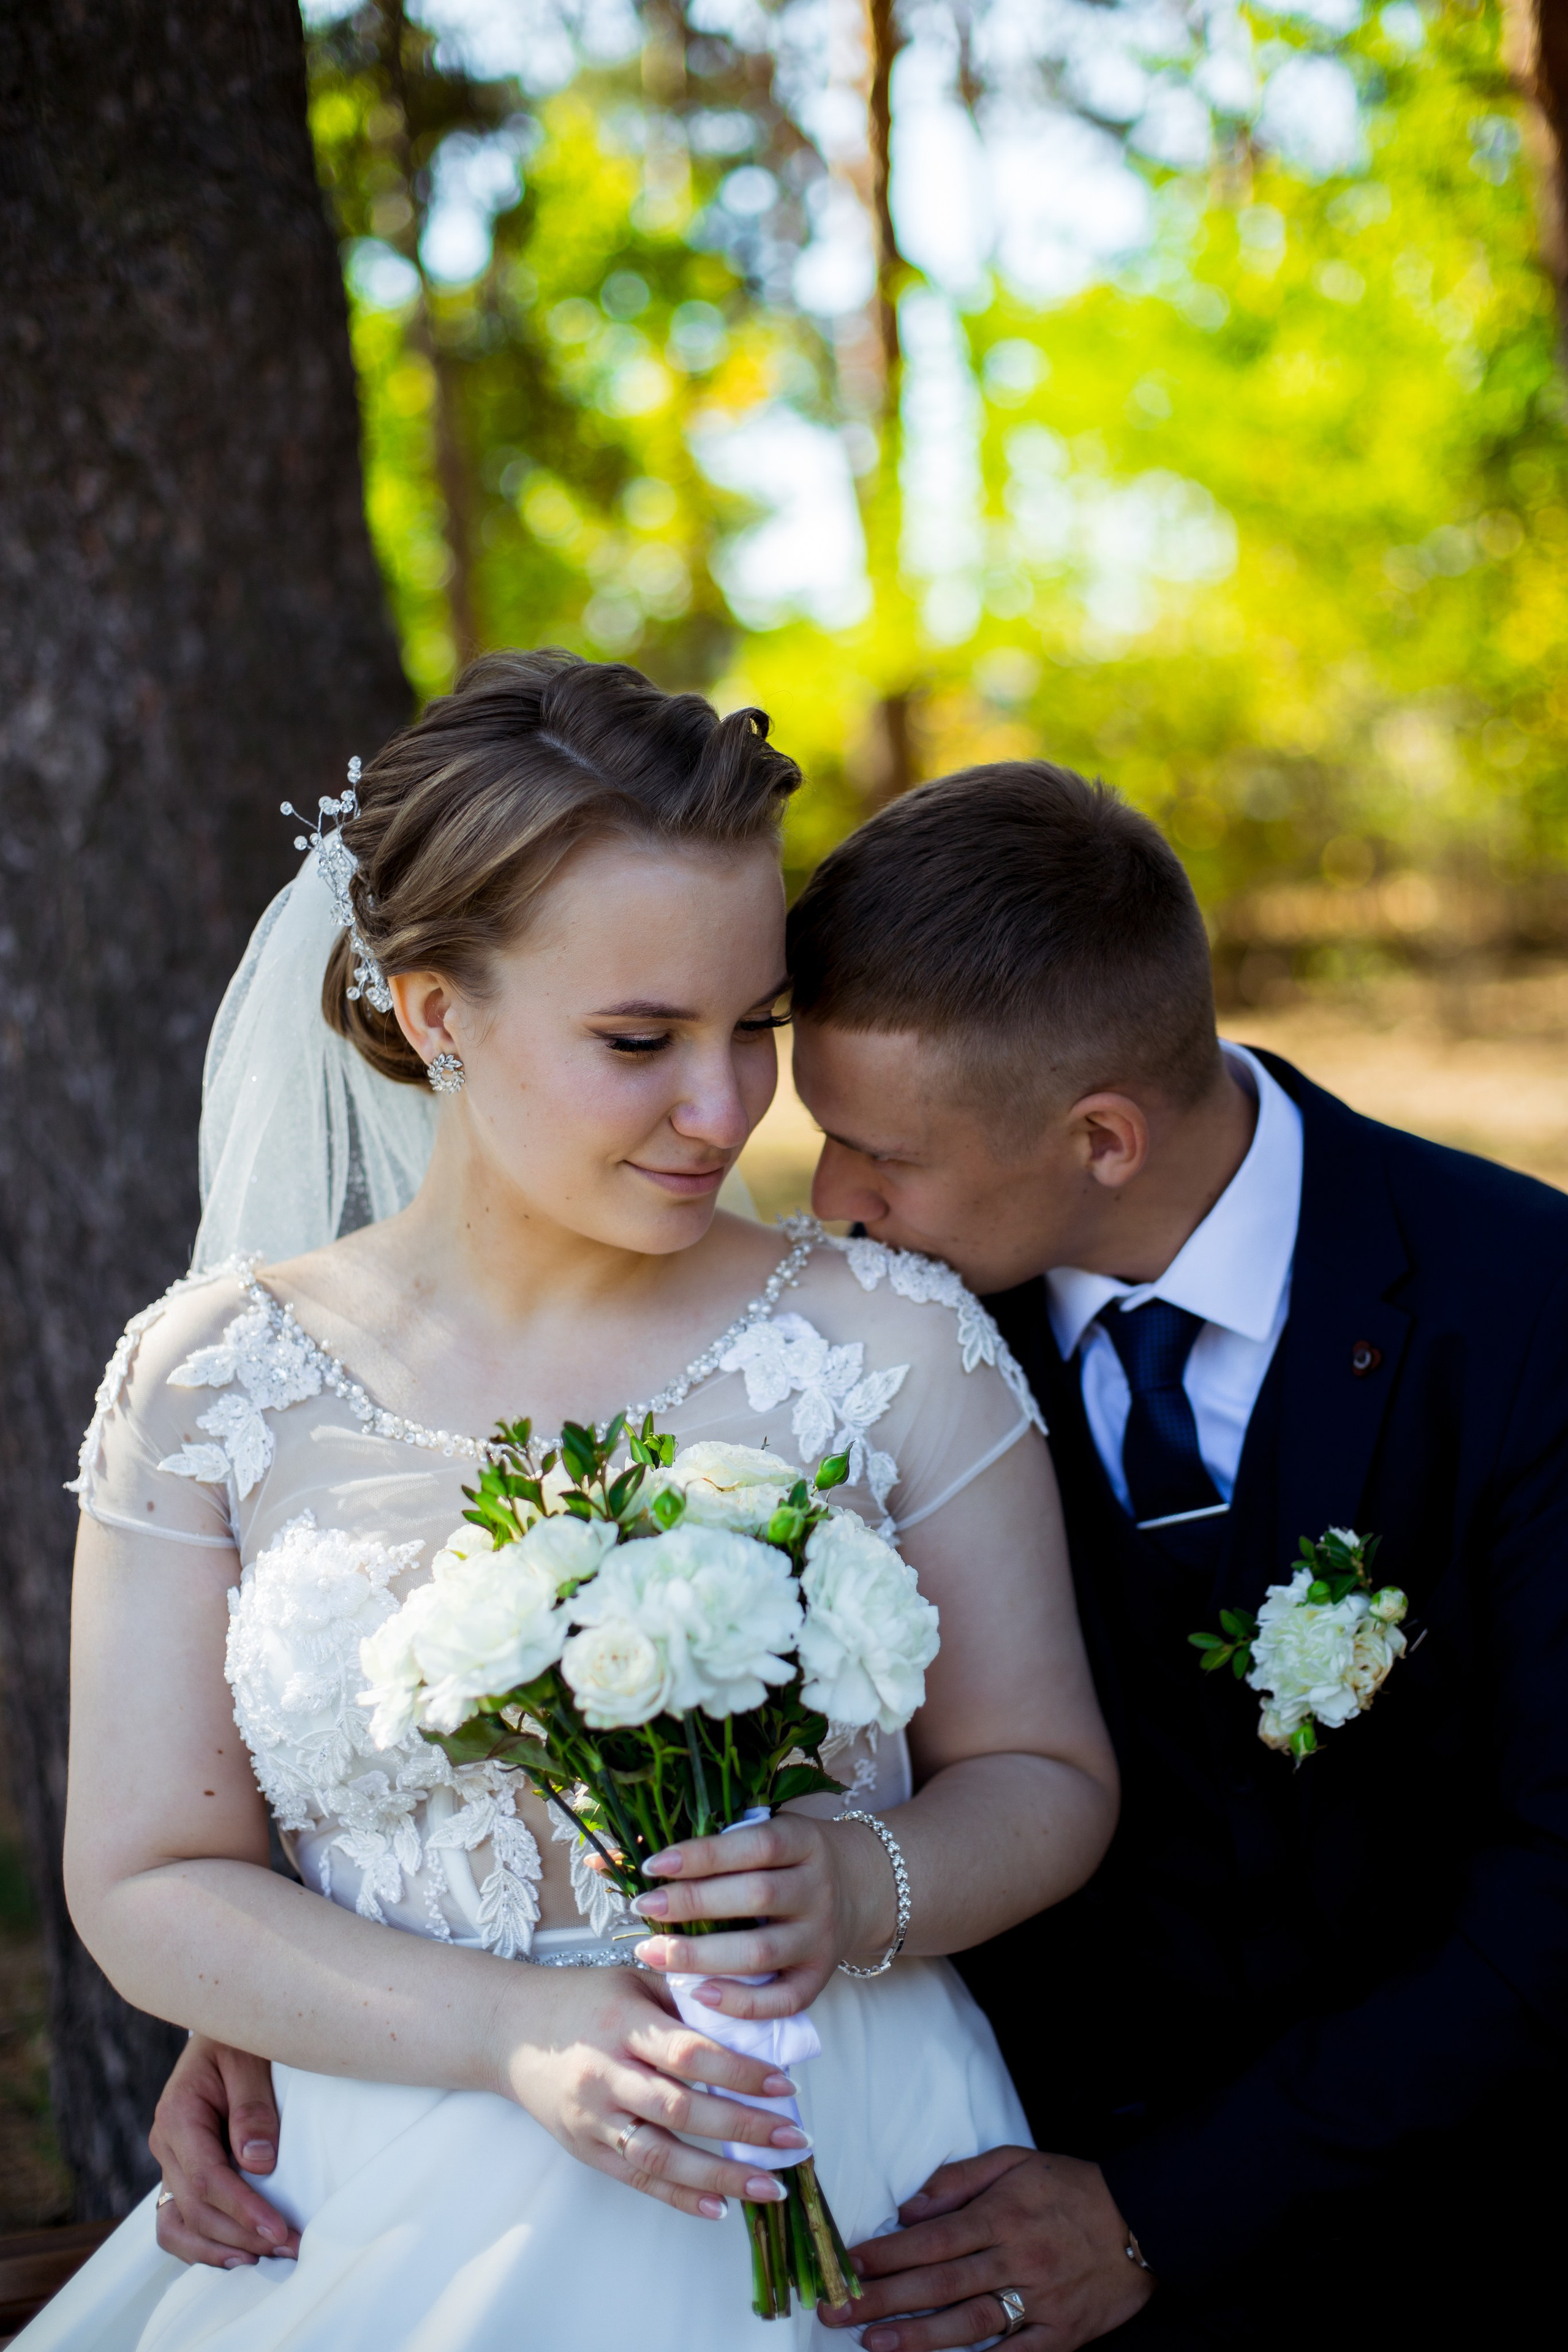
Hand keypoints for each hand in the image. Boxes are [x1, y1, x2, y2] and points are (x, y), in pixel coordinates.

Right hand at [148, 2036, 299, 2267]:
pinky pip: (179, 2221)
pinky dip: (203, 2244)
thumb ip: (252, 2107)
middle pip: (196, 2209)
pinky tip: (237, 2254)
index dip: (242, 2210)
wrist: (223, 2030)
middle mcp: (166, 2143)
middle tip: (289, 2249)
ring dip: (220, 2250)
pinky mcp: (181, 2171)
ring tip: (264, 2260)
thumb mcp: (249, 2058)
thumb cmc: (239, 2038)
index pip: (207, 2179)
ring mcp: (170, 2161)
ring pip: (178, 2226)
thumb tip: (259, 2163)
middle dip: (242, 2236)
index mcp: (178, 2114)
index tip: (278, 2230)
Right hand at [499, 1961, 811, 2218]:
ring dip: (720, 2175)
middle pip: (681, 2109)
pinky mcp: (585, 2149)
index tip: (787, 2085)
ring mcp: (592, 2118)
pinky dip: (680, 2196)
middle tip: (795, 2139)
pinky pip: (637, 2179)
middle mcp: (605, 2074)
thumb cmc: (583, 1998)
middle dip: (744, 2127)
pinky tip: (720, 2206)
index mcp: (621, 2024)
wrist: (509, 2029)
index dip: (741, 2071)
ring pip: (661, 2155)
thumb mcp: (634, 1981)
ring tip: (770, 2185)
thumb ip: (686, 2001)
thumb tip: (753, 2024)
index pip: (690, 2053)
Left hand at [628, 1812, 893, 2017]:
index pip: (754, 1846)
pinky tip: (698, 1995)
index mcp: (802, 1841)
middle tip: (643, 1908)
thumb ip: (692, 1846)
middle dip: (694, 1905)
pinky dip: (739, 2003)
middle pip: (756, 1898)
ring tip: (652, 1953)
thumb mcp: (754, 1837)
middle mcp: (817, 1888)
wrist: (854, 1888)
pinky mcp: (819, 1980)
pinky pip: (780, 2001)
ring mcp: (820, 1937)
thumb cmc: (782, 1859)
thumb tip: (602, 1856)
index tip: (653, 1864)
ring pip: (761, 1953)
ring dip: (702, 1957)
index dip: (703, 1855)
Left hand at [820, 2146, 1154, 2350]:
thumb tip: (909, 2208)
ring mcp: (1039, 2300)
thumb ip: (959, 2181)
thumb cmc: (1070, 2188)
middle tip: (839, 2310)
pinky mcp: (1061, 2334)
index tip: (848, 2264)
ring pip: (969, 2323)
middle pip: (939, 2284)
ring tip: (874, 2344)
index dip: (885, 2254)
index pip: (930, 2239)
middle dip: (884, 2299)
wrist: (1142, 2219)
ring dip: (917, 2337)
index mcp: (1001, 2215)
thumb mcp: (1015, 2161)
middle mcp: (1016, 2258)